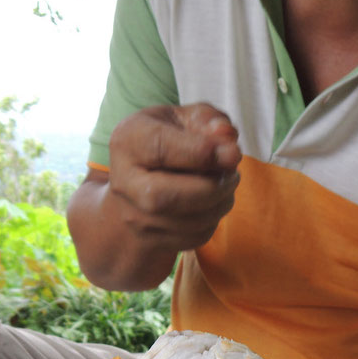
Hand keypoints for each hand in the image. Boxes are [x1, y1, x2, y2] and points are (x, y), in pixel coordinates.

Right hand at [68, 103, 241, 290]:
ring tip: (227, 184)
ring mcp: (136, 216)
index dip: (200, 151)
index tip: (231, 151)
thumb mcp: (182, 119)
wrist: (139, 185)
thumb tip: (227, 136)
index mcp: (127, 141)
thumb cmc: (166, 143)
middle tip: (233, 174)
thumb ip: (208, 119)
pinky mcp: (153, 239)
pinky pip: (196, 236)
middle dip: (212, 187)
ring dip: (221, 202)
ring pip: (186, 221)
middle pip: (165, 196)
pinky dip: (215, 219)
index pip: (159, 148)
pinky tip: (215, 202)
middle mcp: (124, 182)